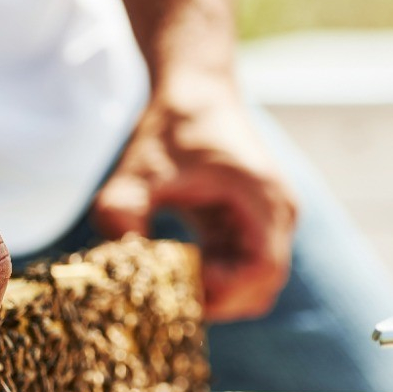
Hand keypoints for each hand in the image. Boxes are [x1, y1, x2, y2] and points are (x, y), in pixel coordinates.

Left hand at [92, 90, 296, 321]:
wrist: (195, 90)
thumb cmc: (172, 125)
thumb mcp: (139, 168)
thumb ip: (122, 210)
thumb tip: (114, 260)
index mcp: (262, 198)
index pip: (262, 270)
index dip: (223, 290)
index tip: (177, 286)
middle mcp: (278, 213)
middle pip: (262, 287)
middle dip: (216, 301)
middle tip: (167, 299)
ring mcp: (270, 220)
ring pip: (253, 283)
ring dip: (214, 292)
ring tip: (168, 283)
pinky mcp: (254, 224)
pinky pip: (241, 267)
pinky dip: (212, 277)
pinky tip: (174, 268)